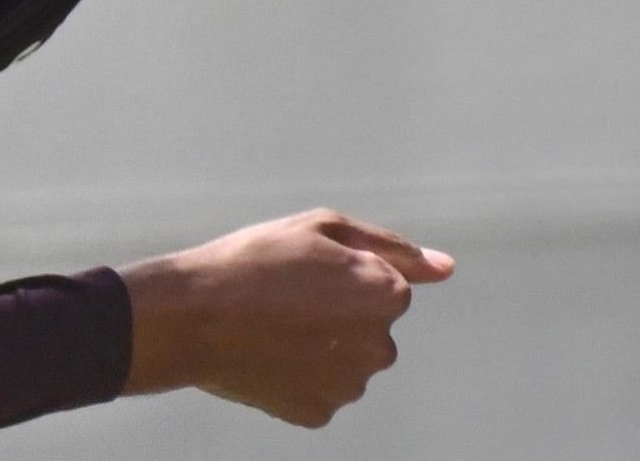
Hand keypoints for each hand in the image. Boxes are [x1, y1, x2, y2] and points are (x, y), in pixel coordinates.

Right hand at [119, 208, 452, 427]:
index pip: (385, 286)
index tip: (303, 272)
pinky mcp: (318, 411)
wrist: (192, 316)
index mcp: (386, 295)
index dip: (341, 275)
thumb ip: (392, 248)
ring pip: (347, 362)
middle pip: (371, 329)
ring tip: (272, 325)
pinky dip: (299, 373)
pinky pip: (320, 388)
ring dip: (322, 346)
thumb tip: (447, 267)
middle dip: (340, 315)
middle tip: (285, 298)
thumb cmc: (254, 261)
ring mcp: (349, 384)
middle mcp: (379, 346)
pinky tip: (268, 354)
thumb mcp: (321, 229)